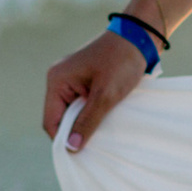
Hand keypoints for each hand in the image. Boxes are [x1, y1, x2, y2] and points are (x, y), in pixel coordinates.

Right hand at [42, 26, 149, 152]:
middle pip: (60, 118)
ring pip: (72, 112)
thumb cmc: (122, 62)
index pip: (51, 120)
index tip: (80, 154)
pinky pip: (82, 104)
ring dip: (85, 123)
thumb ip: (88, 122)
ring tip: (101, 134)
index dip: (63, 139)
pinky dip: (92, 114)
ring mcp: (71, 80)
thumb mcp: (106, 95)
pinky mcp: (84, 81)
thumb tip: (71, 148)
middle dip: (75, 132)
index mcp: (57, 80)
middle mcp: (59, 80)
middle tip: (94, 147)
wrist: (140, 37)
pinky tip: (105, 121)